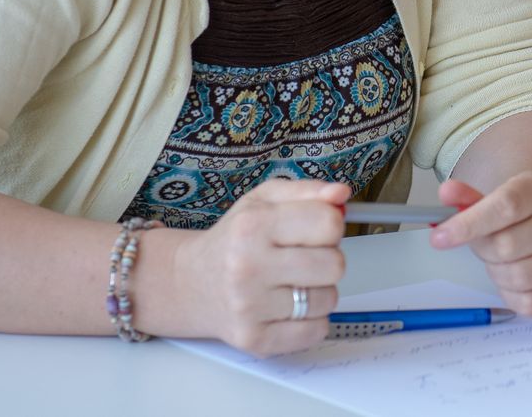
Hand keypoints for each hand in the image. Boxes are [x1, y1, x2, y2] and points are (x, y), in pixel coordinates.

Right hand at [174, 179, 348, 355]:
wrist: (189, 283)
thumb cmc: (234, 238)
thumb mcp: (264, 200)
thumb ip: (308, 191)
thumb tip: (342, 193)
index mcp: (253, 225)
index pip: (329, 224)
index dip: (330, 225)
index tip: (315, 229)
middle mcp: (248, 267)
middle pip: (335, 265)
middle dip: (327, 259)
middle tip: (302, 258)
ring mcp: (250, 308)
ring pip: (328, 300)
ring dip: (319, 291)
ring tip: (291, 282)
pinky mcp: (254, 340)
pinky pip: (316, 331)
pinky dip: (311, 320)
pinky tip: (288, 307)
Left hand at [429, 172, 531, 316]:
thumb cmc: (517, 216)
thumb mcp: (493, 199)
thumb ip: (467, 198)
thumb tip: (447, 193)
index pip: (506, 206)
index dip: (469, 224)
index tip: (440, 238)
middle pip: (508, 245)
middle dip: (483, 251)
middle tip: (482, 247)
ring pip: (520, 277)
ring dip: (497, 274)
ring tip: (498, 262)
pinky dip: (512, 297)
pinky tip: (511, 282)